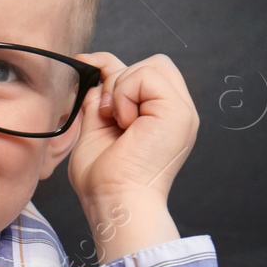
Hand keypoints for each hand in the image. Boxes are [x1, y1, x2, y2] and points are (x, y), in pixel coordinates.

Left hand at [66, 52, 194, 263]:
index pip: (143, 73)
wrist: (115, 203)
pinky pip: (147, 75)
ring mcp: (181, 111)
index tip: (85, 68)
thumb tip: (97, 75)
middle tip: (109, 115)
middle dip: (121, 79)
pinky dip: (126, 94)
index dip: (112, 67)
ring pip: (151, 64)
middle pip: (153, 63)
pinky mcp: (178, 112)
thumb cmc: (103, 180)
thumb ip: (100, 102)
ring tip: (118, 122)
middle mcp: (174, 112)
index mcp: (159, 118)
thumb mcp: (95, 130)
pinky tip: (125, 122)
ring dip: (122, 88)